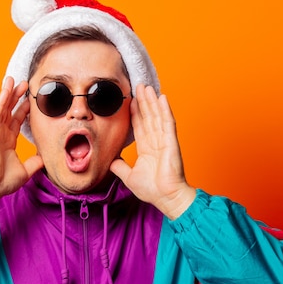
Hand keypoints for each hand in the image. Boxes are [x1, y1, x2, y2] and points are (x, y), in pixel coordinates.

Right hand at [0, 77, 43, 208]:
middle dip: (17, 97)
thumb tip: (45, 156)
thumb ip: (35, 162)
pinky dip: (1, 100)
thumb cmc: (2, 182)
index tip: (32, 100)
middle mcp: (0, 135)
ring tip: (13, 80)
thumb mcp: (26, 171)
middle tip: (25, 84)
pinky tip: (6, 90)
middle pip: (9, 111)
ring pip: (2, 108)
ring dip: (8, 93)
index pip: (16, 122)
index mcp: (7, 142)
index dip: (24, 110)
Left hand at [110, 84, 195, 219]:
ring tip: (147, 87)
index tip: (131, 100)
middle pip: (148, 117)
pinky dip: (165, 110)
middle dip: (143, 102)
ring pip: (157, 116)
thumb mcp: (129, 177)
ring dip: (152, 101)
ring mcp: (165, 141)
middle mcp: (156, 142)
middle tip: (138, 86)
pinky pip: (168, 123)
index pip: (140, 126)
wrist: (166, 198)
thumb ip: (120, 167)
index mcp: (147, 149)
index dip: (135, 113)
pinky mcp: (171, 142)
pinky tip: (162, 98)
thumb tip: (110, 161)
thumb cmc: (153, 190)